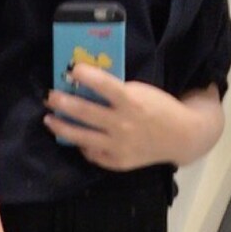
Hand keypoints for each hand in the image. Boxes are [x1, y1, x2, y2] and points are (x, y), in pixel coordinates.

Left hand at [43, 63, 184, 169]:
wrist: (181, 137)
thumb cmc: (158, 108)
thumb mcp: (142, 93)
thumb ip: (117, 91)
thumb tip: (85, 86)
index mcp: (132, 102)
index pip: (106, 86)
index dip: (88, 76)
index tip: (74, 69)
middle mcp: (123, 124)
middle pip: (85, 113)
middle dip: (63, 103)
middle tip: (50, 96)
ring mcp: (118, 145)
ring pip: (81, 137)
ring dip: (61, 127)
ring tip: (49, 119)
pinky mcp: (117, 161)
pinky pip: (92, 153)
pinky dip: (81, 145)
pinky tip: (74, 138)